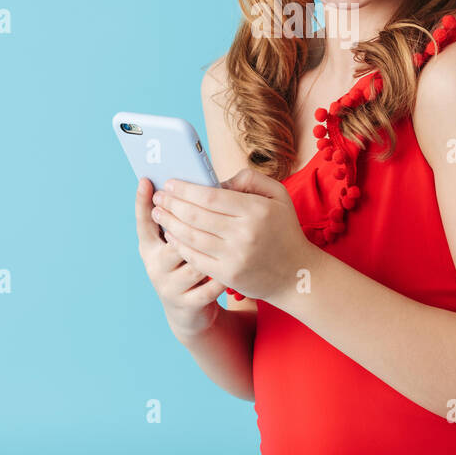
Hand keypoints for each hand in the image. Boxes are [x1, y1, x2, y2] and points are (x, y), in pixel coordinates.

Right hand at [133, 176, 224, 339]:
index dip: (143, 201)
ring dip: (212, 247)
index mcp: (150, 246)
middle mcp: (154, 265)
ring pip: (194, 260)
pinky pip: (209, 285)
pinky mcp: (187, 303)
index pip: (143, 220)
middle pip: (172, 237)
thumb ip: (182, 220)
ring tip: (229, 234)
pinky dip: (223, 272)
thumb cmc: (188, 265)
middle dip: (191, 220)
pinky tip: (236, 261)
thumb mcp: (179, 243)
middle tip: (210, 205)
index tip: (146, 180)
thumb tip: (189, 190)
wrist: (191, 312)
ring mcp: (169, 286)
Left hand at [150, 167, 311, 303]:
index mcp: (256, 210)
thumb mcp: (278, 195)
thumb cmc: (284, 230)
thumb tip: (216, 181)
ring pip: (192, 236)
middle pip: (196, 215)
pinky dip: (179, 245)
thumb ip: (249, 179)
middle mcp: (244, 234)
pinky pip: (195, 257)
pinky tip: (170, 235)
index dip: (186, 189)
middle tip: (159, 196)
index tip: (171, 183)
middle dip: (172, 204)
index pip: (211, 196)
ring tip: (158, 213)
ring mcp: (234, 257)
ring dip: (170, 223)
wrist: (297, 274)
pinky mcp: (227, 275)